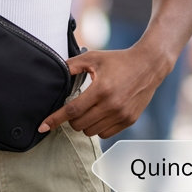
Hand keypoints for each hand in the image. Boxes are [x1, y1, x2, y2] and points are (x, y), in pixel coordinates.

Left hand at [37, 47, 166, 139]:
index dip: (55, 119)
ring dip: (84, 124)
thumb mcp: (94, 57)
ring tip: (90, 109)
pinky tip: (100, 115)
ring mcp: (121, 115)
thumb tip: (55, 70)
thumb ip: (72, 65)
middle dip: (71, 119)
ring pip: (90, 132)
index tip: (42, 127)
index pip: (72, 111)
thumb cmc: (119, 60)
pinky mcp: (129, 120)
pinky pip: (104, 134)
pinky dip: (98, 127)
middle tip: (76, 107)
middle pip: (79, 124)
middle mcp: (112, 105)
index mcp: (101, 89)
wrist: (149, 65)